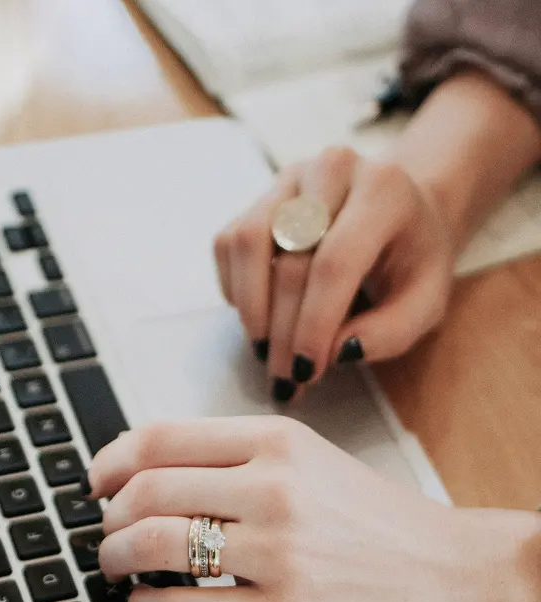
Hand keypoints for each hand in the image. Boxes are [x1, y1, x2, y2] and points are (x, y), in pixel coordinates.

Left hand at [88, 417, 540, 601]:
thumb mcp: (310, 461)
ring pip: (155, 544)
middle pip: (147, 491)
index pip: (162, 437)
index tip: (96, 481)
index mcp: (276, 440)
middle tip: (104, 532)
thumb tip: (152, 473)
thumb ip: (236, 458)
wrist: (457, 575)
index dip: (112, 459)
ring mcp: (280, 551)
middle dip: (108, 516)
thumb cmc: (378, 520)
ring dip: (116, 557)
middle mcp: (274, 487)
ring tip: (116, 567)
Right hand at [214, 148, 453, 401]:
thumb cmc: (411, 260)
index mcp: (384, 191)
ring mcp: (288, 179)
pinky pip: (228, 245)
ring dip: (251, 309)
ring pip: (247, 244)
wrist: (398, 210)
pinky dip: (236, 289)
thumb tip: (337, 352)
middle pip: (289, 260)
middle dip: (283, 331)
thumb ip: (391, 332)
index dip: (313, 323)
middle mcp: (331, 171)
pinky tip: (260, 315)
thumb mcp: (426, 302)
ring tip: (266, 349)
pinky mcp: (258, 196)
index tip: (306, 371)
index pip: (335, 262)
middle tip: (284, 377)